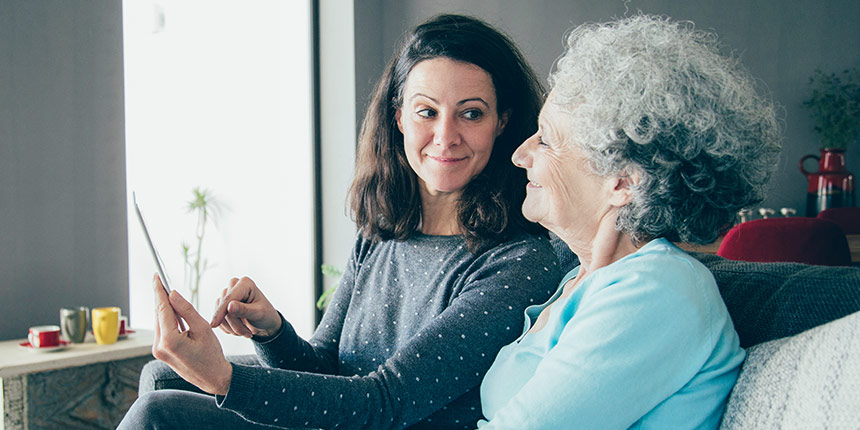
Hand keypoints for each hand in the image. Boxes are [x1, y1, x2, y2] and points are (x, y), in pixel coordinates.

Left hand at [151, 274, 231, 395]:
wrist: (213, 378)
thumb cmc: (212, 355)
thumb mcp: (203, 328)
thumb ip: (186, 310)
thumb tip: (172, 294)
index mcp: (169, 340)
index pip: (162, 309)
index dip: (159, 291)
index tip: (156, 277)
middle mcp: (159, 346)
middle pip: (158, 314)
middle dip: (161, 298)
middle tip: (162, 281)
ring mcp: (158, 350)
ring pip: (159, 322)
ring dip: (165, 308)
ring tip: (170, 295)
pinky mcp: (160, 352)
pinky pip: (162, 330)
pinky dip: (167, 319)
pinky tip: (173, 312)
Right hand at [210, 277, 281, 337]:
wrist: (265, 323)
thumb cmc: (266, 316)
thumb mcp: (258, 314)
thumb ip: (244, 310)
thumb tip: (229, 306)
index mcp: (245, 283)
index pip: (229, 298)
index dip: (221, 312)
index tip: (214, 325)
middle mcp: (234, 285)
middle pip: (223, 307)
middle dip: (234, 324)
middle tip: (247, 334)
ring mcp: (227, 294)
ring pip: (219, 314)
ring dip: (231, 328)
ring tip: (245, 332)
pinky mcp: (222, 304)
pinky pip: (217, 318)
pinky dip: (227, 328)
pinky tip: (238, 330)